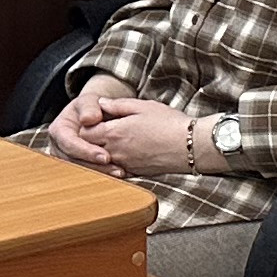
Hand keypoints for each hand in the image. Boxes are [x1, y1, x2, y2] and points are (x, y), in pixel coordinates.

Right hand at [42, 78, 125, 166]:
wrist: (94, 116)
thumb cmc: (91, 107)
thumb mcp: (90, 100)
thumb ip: (89, 106)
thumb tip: (88, 119)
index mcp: (58, 130)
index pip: (69, 144)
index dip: (86, 151)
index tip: (105, 157)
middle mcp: (59, 147)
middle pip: (75, 162)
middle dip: (96, 167)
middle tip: (117, 170)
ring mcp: (67, 158)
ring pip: (81, 171)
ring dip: (101, 174)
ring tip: (121, 173)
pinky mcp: (77, 165)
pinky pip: (88, 174)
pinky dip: (104, 175)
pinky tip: (119, 173)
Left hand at [78, 95, 216, 180]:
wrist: (191, 146)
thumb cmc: (170, 123)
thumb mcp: (143, 106)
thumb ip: (118, 105)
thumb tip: (100, 103)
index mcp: (114, 132)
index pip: (84, 132)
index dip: (86, 125)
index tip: (94, 120)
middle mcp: (115, 151)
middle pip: (89, 148)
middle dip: (89, 141)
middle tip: (98, 131)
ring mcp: (124, 164)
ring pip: (100, 161)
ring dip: (100, 153)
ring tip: (112, 142)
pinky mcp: (135, 173)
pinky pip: (116, 170)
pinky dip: (114, 163)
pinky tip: (124, 155)